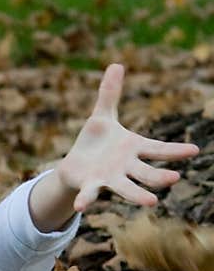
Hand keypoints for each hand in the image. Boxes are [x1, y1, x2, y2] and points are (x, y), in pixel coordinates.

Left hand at [57, 63, 198, 212]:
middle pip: (146, 172)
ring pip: (127, 188)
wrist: (75, 166)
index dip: (175, 151)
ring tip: (152, 202)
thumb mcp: (102, 116)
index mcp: (132, 148)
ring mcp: (109, 178)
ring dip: (138, 195)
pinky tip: (81, 206)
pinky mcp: (90, 186)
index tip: (194, 150)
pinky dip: (85, 200)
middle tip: (175, 178)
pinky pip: (89, 194)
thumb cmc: (94, 142)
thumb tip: (116, 64)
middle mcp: (125, 167)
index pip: (157, 149)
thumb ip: (110, 94)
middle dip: (160, 176)